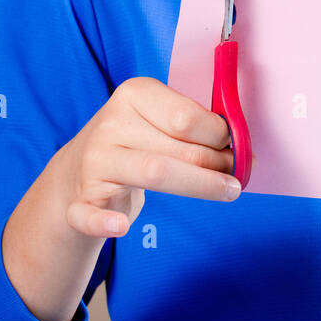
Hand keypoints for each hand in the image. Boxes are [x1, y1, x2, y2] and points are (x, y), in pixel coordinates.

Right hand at [57, 77, 254, 238]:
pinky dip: (103, 222)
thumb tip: (242, 146)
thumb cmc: (135, 143)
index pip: (186, 116)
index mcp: (133, 94)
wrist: (78, 171)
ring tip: (230, 191)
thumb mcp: (159, 121)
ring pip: (156, 173)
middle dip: (218, 162)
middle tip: (237, 173)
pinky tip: (121, 226)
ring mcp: (94, 162)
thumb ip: (195, 127)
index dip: (220, 134)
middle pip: (179, 147)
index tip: (236, 145)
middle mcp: (111, 124)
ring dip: (201, 185)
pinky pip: (89, 215)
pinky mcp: (80, 201)